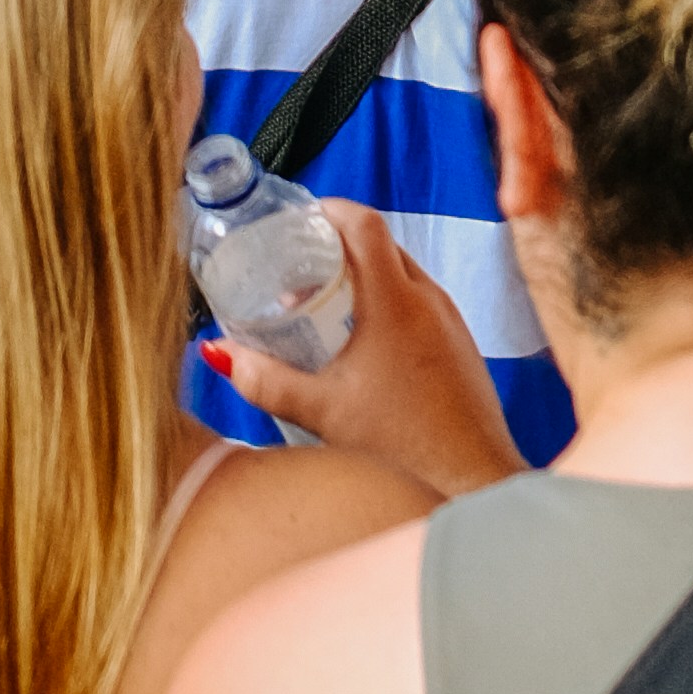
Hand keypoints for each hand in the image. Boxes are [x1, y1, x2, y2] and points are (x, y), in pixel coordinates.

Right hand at [198, 204, 521, 490]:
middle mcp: (430, 302)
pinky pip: (422, 303)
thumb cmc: (402, 448)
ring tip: (325, 307)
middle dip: (339, 246)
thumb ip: (264, 379)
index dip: (332, 209)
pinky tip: (363, 343)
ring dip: (365, 276)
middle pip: (382, 245)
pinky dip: (390, 303)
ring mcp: (452, 323)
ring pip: (404, 274)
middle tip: (299, 267)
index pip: (366, 223)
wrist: (471, 483)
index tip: (302, 219)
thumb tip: (221, 354)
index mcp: (397, 302)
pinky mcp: (462, 346)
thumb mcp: (320, 410)